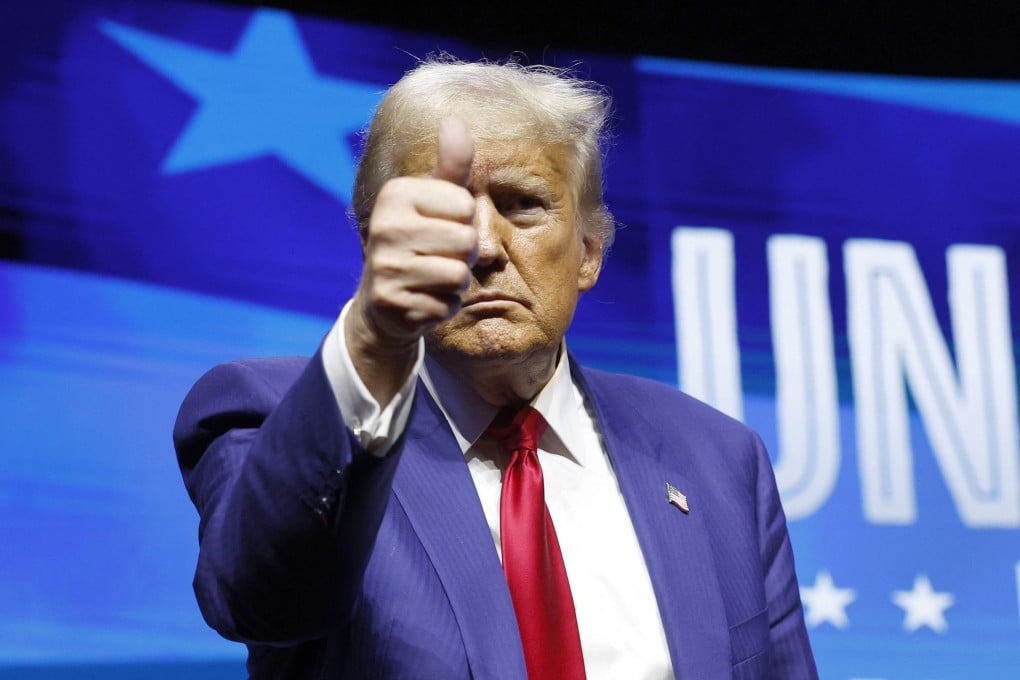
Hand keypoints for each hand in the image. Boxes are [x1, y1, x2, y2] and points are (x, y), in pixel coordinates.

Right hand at [345, 117, 476, 401]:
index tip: (440, 227)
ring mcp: (385, 266)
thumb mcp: (434, 200)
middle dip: (463, 255)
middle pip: (467, 241)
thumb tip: (454, 120)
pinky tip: (422, 299)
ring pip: (459, 275)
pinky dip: (442, 306)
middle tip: (438, 257)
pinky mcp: (390, 302)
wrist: (383, 300)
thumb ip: (451, 165)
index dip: (464, 222)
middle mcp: (384, 226)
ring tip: (432, 278)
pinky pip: (445, 305)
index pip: (467, 206)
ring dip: (455, 282)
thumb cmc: (418, 240)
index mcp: (396, 194)